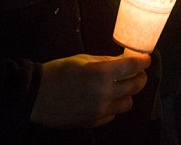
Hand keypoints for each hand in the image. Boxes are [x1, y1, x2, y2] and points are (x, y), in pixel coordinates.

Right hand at [29, 52, 150, 129]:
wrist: (35, 96)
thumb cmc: (57, 73)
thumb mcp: (83, 59)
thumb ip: (106, 61)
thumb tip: (123, 60)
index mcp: (102, 74)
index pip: (133, 66)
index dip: (142, 61)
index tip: (145, 59)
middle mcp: (104, 93)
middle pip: (136, 85)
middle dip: (139, 76)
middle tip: (136, 72)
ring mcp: (99, 110)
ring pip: (128, 103)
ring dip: (127, 93)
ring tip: (120, 87)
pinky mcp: (92, 121)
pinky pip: (112, 114)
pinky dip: (113, 106)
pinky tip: (106, 99)